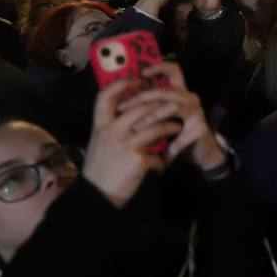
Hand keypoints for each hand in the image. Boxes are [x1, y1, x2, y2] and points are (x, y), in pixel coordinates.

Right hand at [83, 79, 176, 207]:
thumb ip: (112, 127)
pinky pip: (158, 155)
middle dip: (161, 104)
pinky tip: (164, 164)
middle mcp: (111, 132)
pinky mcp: (138, 160)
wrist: (98, 196)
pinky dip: (162, 160)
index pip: (104, 97)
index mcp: (99, 126)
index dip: (120, 85)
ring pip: (156, 127)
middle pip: (141, 108)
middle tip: (175, 103)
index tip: (136, 80)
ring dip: (171, 127)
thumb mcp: (99, 143)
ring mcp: (125, 145)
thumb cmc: (100, 168)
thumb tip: (133, 113)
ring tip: (178, 127)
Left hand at [117, 61, 224, 170]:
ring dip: (152, 117)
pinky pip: (182, 132)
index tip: (142, 73)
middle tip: (122, 108)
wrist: (201, 153)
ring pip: (172, 107)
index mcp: (179, 93)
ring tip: (137, 129)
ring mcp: (197, 111)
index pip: (173, 71)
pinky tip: (162, 152)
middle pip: (165, 91)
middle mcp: (189, 98)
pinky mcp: (201, 127)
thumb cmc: (176, 136)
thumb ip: (149, 109)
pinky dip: (170, 143)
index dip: (160, 67)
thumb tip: (120, 103)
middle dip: (140, 98)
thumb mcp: (161, 119)